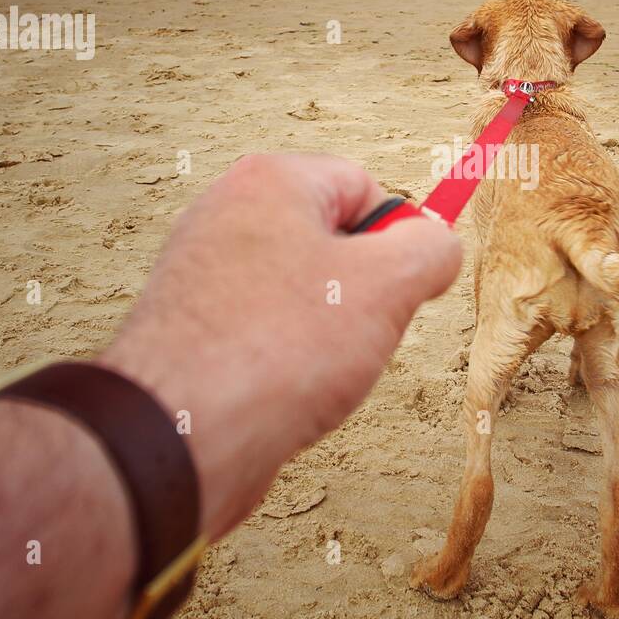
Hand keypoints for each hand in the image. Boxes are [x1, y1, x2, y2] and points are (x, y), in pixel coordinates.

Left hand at [97, 153, 461, 537]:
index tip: (404, 286)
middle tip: (360, 330)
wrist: (180, 436)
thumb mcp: (388, 284)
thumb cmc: (278, 348)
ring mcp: (203, 275)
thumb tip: (437, 246)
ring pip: (302, 294)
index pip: (364, 186)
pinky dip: (289, 362)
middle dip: (362, 290)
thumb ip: (430, 249)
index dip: (398, 239)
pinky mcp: (192, 331)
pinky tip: (286, 392)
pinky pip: (266, 334)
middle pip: (332, 240)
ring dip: (328, 333)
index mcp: (270, 182)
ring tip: (318, 369)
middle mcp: (226, 216)